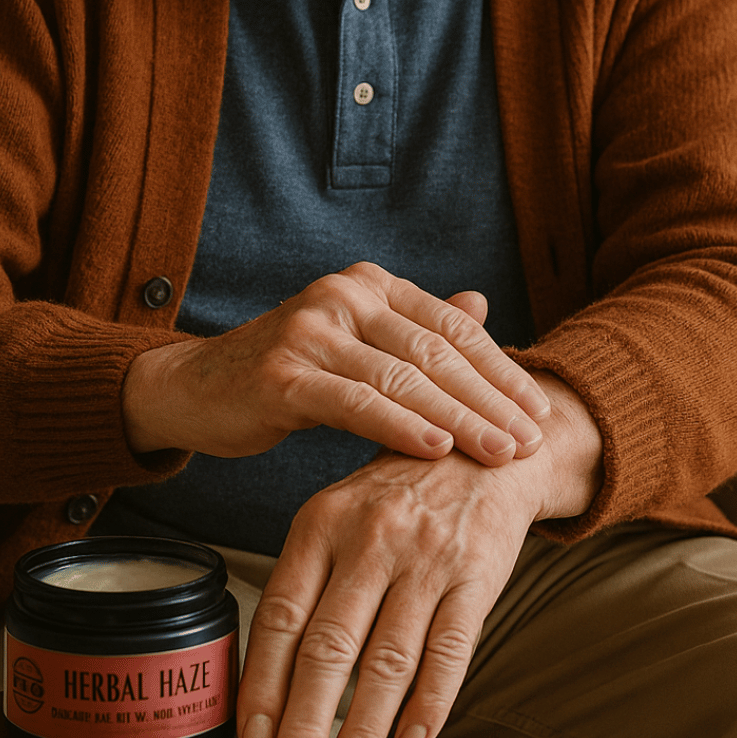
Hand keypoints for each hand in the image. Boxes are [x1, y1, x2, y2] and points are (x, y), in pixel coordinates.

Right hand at [123, 262, 548, 466]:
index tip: (540, 410)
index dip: (501, 369)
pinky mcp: (282, 372)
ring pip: (402, 378)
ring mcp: (310, 330)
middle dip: (490, 400)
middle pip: (435, 352)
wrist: (197, 388)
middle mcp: (343, 295)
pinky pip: (355, 402)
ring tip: (500, 452)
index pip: (451, 327)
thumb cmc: (288, 373)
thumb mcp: (357, 344)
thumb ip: (416, 328)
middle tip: (533, 440)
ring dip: (459, 418)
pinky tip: (436, 448)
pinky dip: (399, 425)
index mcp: (369, 285)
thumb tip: (481, 302)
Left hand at [235, 372, 602, 737]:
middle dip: (305, 723)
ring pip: (388, 659)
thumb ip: (309, 577)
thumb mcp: (340, 512)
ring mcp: (426, 558)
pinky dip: (431, 702)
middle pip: (329, 647)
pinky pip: (450, 650)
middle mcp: (370, 539)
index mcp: (322, 523)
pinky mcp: (476, 576)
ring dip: (364, 730)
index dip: (264, 682)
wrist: (484, 449)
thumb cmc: (398, 494)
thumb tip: (273, 670)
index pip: (282, 615)